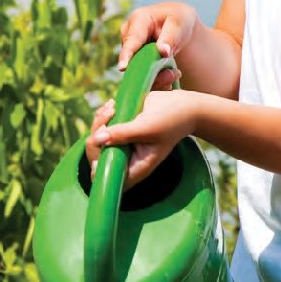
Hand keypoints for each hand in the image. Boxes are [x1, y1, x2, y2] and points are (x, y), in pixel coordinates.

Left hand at [85, 89, 199, 189]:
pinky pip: (102, 127)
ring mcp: (123, 145)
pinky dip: (103, 115)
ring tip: (112, 106)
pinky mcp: (121, 131)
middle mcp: (128, 159)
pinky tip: (112, 105)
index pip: (107, 177)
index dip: (99, 162)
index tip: (106, 140)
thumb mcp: (148, 126)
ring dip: (99, 121)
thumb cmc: (171, 119)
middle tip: (110, 114)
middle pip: (97, 156)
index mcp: (136, 167)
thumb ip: (123, 134)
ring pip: (97, 139)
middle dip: (97, 134)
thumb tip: (98, 138)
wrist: (183, 105)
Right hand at [117, 0, 200, 81]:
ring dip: (157, 78)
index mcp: (138, 20)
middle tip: (173, 75)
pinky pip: (141, 75)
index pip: (131, 40)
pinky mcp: (133, 60)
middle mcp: (128, 35)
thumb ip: (170, 37)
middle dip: (151, 71)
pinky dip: (157, 79)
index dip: (126, 55)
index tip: (122, 68)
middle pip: (133, 59)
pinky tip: (170, 76)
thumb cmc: (178, 19)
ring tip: (174, 74)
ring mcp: (129, 49)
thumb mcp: (178, 24)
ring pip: (137, 70)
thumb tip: (162, 51)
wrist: (177, 26)